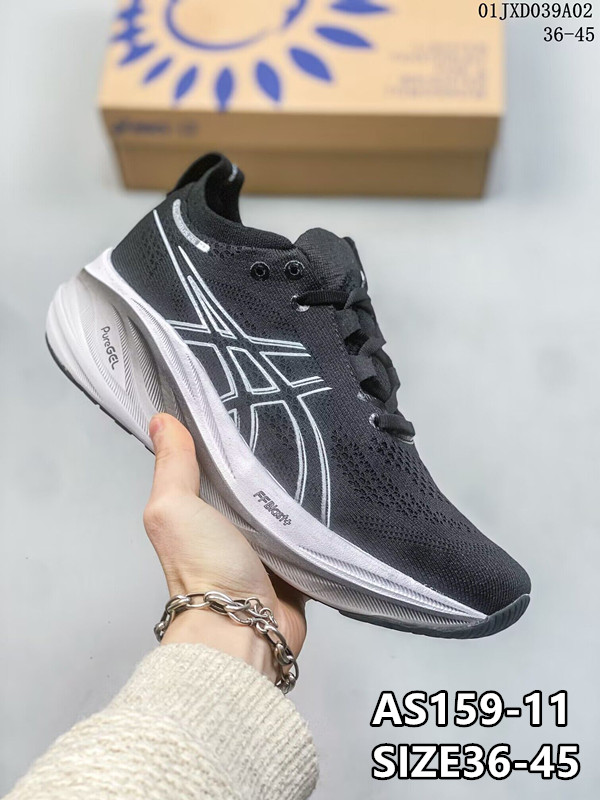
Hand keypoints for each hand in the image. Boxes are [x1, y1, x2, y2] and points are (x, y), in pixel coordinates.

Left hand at [144, 413, 306, 683]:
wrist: (244, 629)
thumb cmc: (204, 566)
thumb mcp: (175, 509)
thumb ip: (172, 466)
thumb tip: (161, 418)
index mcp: (201, 508)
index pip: (214, 459)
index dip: (227, 431)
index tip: (249, 395)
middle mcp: (232, 523)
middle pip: (254, 478)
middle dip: (272, 452)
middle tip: (298, 412)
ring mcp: (268, 543)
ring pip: (286, 502)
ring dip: (302, 481)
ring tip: (325, 437)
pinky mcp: (299, 559)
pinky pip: (312, 527)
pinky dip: (322, 511)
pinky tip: (340, 480)